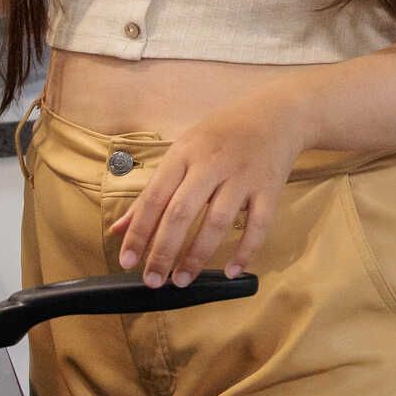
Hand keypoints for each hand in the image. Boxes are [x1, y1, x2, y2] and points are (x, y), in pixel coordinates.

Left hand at [111, 89, 308, 288]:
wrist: (276, 114)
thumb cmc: (221, 135)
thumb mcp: (183, 152)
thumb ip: (152, 192)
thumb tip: (119, 230)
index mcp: (184, 154)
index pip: (155, 197)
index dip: (139, 232)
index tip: (127, 262)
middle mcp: (212, 164)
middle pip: (182, 212)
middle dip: (164, 251)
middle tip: (153, 281)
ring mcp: (243, 176)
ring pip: (217, 222)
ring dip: (197, 256)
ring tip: (182, 280)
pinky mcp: (270, 187)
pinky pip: (259, 225)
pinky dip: (245, 250)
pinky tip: (231, 271)